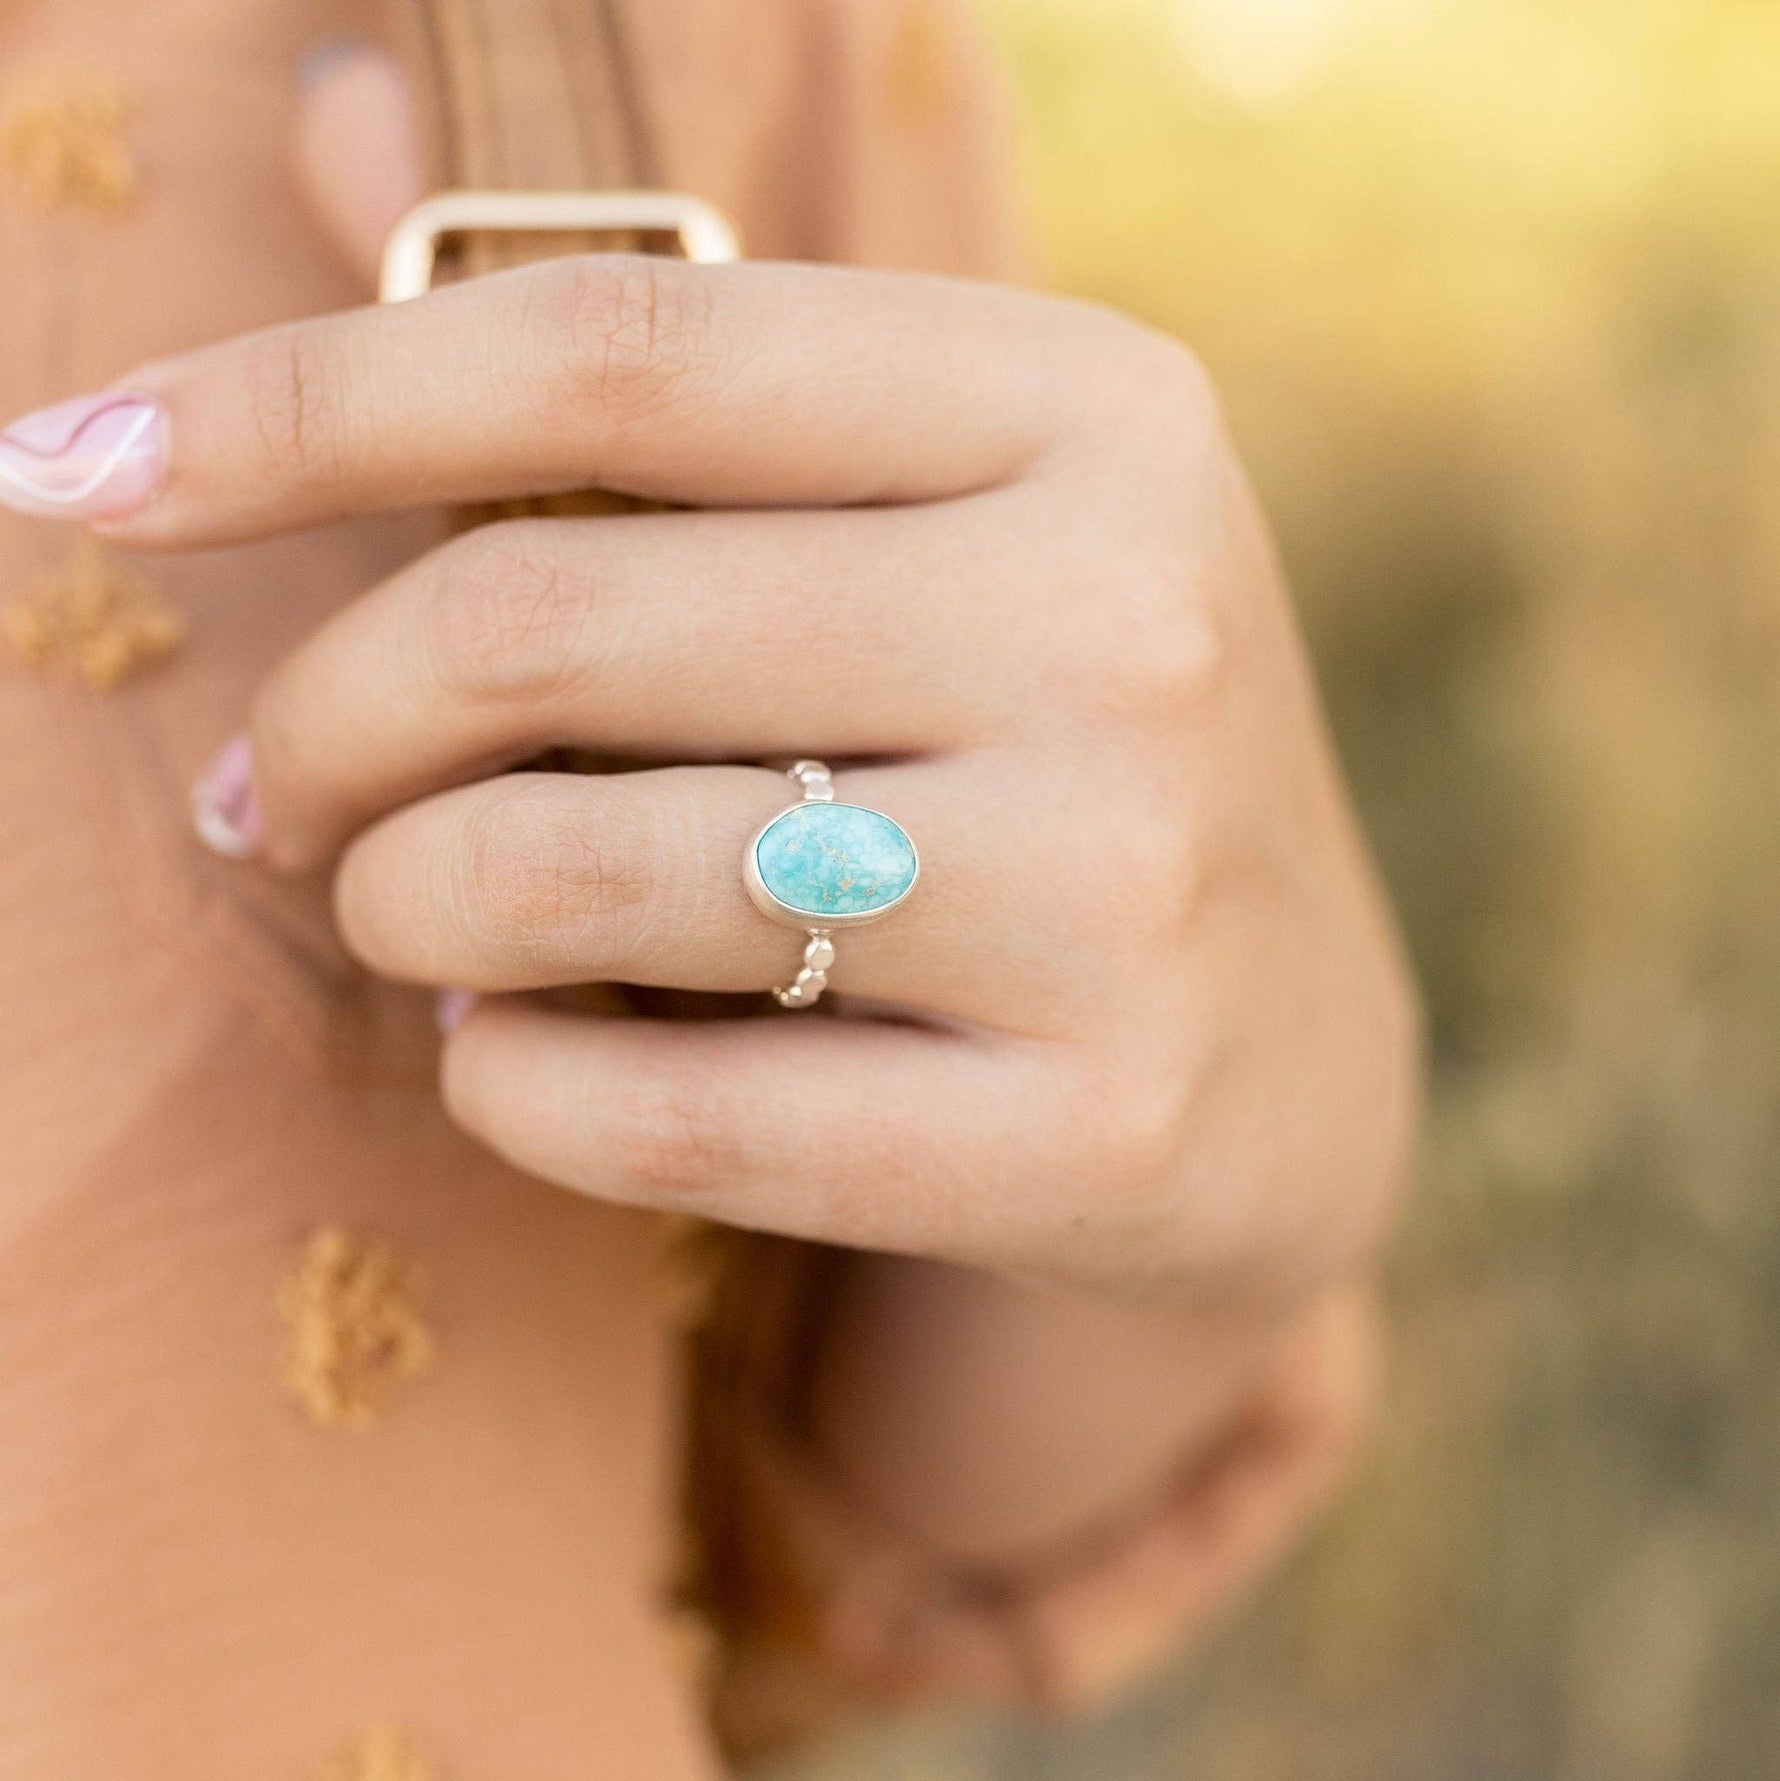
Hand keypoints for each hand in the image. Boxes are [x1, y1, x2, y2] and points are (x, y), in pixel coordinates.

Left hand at [6, 255, 1418, 1304]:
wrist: (1284, 1062)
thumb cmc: (1058, 750)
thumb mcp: (934, 515)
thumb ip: (652, 361)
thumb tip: (327, 113)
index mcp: (1086, 410)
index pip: (613, 348)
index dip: (298, 402)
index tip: (75, 474)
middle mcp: (1133, 623)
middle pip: (554, 619)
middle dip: (320, 718)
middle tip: (257, 794)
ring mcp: (1126, 892)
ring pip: (576, 878)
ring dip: (400, 906)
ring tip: (400, 917)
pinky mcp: (1091, 1133)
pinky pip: (662, 1119)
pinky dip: (507, 1088)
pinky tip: (510, 1057)